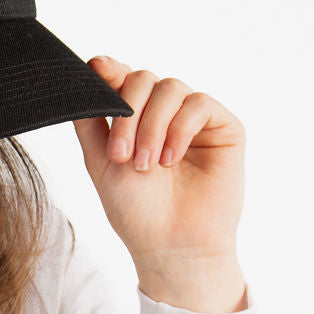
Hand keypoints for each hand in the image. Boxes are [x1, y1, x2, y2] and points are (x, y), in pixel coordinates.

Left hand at [71, 56, 246, 270]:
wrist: (169, 245)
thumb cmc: (135, 210)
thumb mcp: (99, 159)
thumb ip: (91, 117)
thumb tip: (89, 69)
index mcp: (136, 118)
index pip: (123, 79)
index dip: (110, 70)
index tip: (97, 69)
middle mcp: (165, 114)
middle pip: (144, 79)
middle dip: (127, 113)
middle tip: (121, 155)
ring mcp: (195, 120)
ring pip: (171, 87)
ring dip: (152, 125)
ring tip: (146, 165)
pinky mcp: (224, 129)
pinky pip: (200, 104)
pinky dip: (180, 129)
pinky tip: (170, 159)